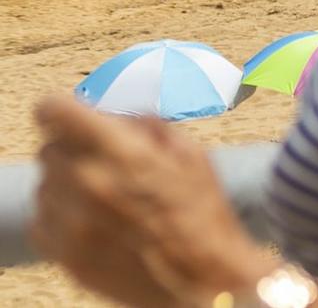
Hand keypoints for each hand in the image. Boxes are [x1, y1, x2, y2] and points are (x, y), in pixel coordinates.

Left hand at [32, 95, 276, 305]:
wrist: (203, 280)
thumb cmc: (203, 214)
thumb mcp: (190, 154)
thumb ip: (147, 127)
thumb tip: (120, 114)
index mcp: (119, 153)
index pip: (53, 112)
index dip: (61, 109)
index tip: (71, 115)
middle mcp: (85, 186)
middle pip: (48, 149)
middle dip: (73, 148)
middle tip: (104, 161)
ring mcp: (70, 225)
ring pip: (43, 186)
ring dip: (66, 183)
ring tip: (105, 196)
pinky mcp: (64, 257)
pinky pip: (42, 222)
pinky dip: (62, 216)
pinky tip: (94, 221)